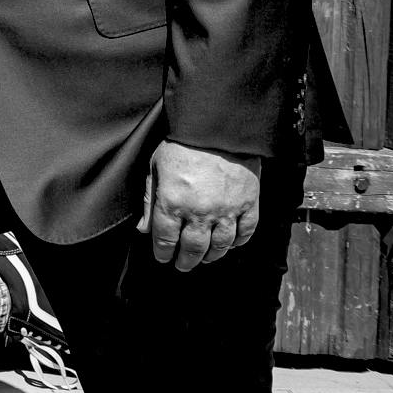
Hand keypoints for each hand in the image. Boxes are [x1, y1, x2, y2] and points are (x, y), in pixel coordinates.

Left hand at [143, 140, 261, 270]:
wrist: (218, 128)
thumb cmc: (182, 144)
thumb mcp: (155, 167)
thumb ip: (149, 200)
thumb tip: (144, 229)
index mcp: (172, 202)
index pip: (165, 238)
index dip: (163, 251)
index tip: (162, 257)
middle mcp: (199, 212)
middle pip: (192, 248)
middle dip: (186, 260)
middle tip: (182, 265)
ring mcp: (227, 210)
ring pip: (220, 245)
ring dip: (211, 256)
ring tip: (205, 259)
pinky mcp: (249, 204)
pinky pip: (246, 232)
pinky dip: (238, 242)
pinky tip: (231, 244)